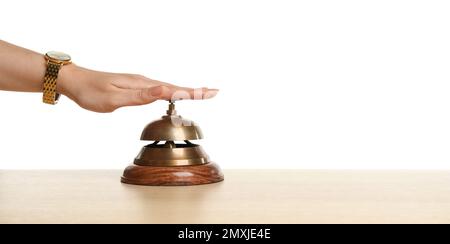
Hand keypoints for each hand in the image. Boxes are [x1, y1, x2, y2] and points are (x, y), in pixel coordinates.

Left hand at [58, 64, 218, 112]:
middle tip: (214, 92)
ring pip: (168, 89)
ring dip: (186, 91)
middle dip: (195, 91)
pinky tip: (173, 94)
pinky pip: (159, 90)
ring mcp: (139, 84)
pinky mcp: (134, 87)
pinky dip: (172, 93)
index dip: (192, 93)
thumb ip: (140, 96)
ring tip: (200, 93)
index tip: (211, 92)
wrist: (74, 81)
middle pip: (175, 87)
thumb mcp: (114, 98)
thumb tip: (164, 91)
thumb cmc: (91, 92)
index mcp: (142, 85)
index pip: (172, 90)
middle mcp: (144, 82)